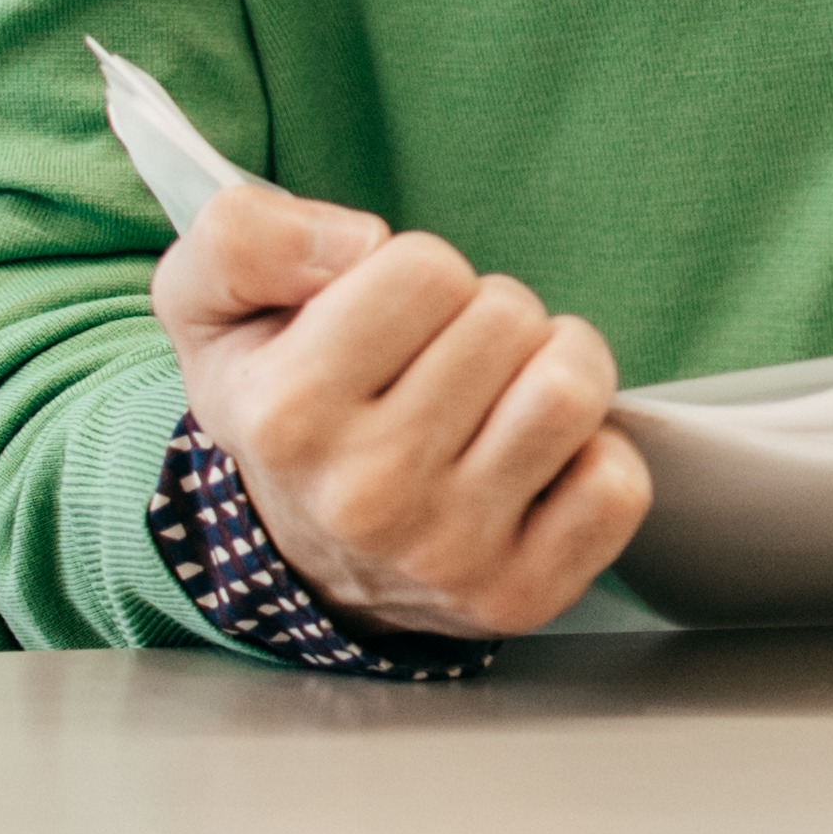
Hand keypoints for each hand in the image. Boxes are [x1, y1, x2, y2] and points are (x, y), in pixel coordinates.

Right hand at [153, 179, 652, 639]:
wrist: (304, 556)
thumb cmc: (282, 408)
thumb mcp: (216, 309)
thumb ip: (243, 238)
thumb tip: (355, 244)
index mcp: (285, 415)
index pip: (427, 269)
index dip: (419, 274)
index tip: (394, 320)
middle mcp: (362, 495)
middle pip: (508, 317)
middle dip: (489, 318)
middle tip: (448, 363)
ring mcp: (444, 554)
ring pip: (571, 391)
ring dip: (556, 369)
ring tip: (505, 395)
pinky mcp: (519, 595)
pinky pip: (616, 486)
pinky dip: (595, 457)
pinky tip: (537, 465)